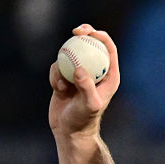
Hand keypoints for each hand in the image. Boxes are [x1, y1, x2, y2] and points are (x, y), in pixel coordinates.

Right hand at [48, 24, 119, 140]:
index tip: (88, 32)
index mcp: (109, 76)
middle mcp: (96, 73)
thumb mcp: (88, 104)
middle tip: (75, 31)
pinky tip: (57, 89)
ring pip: (70, 55)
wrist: (69, 132)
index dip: (100, 35)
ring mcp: (80, 74)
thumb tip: (79, 68)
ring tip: (63, 86)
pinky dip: (54, 75)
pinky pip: (57, 67)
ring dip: (63, 65)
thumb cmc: (83, 120)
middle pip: (91, 45)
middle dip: (84, 34)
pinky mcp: (65, 78)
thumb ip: (86, 87)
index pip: (109, 49)